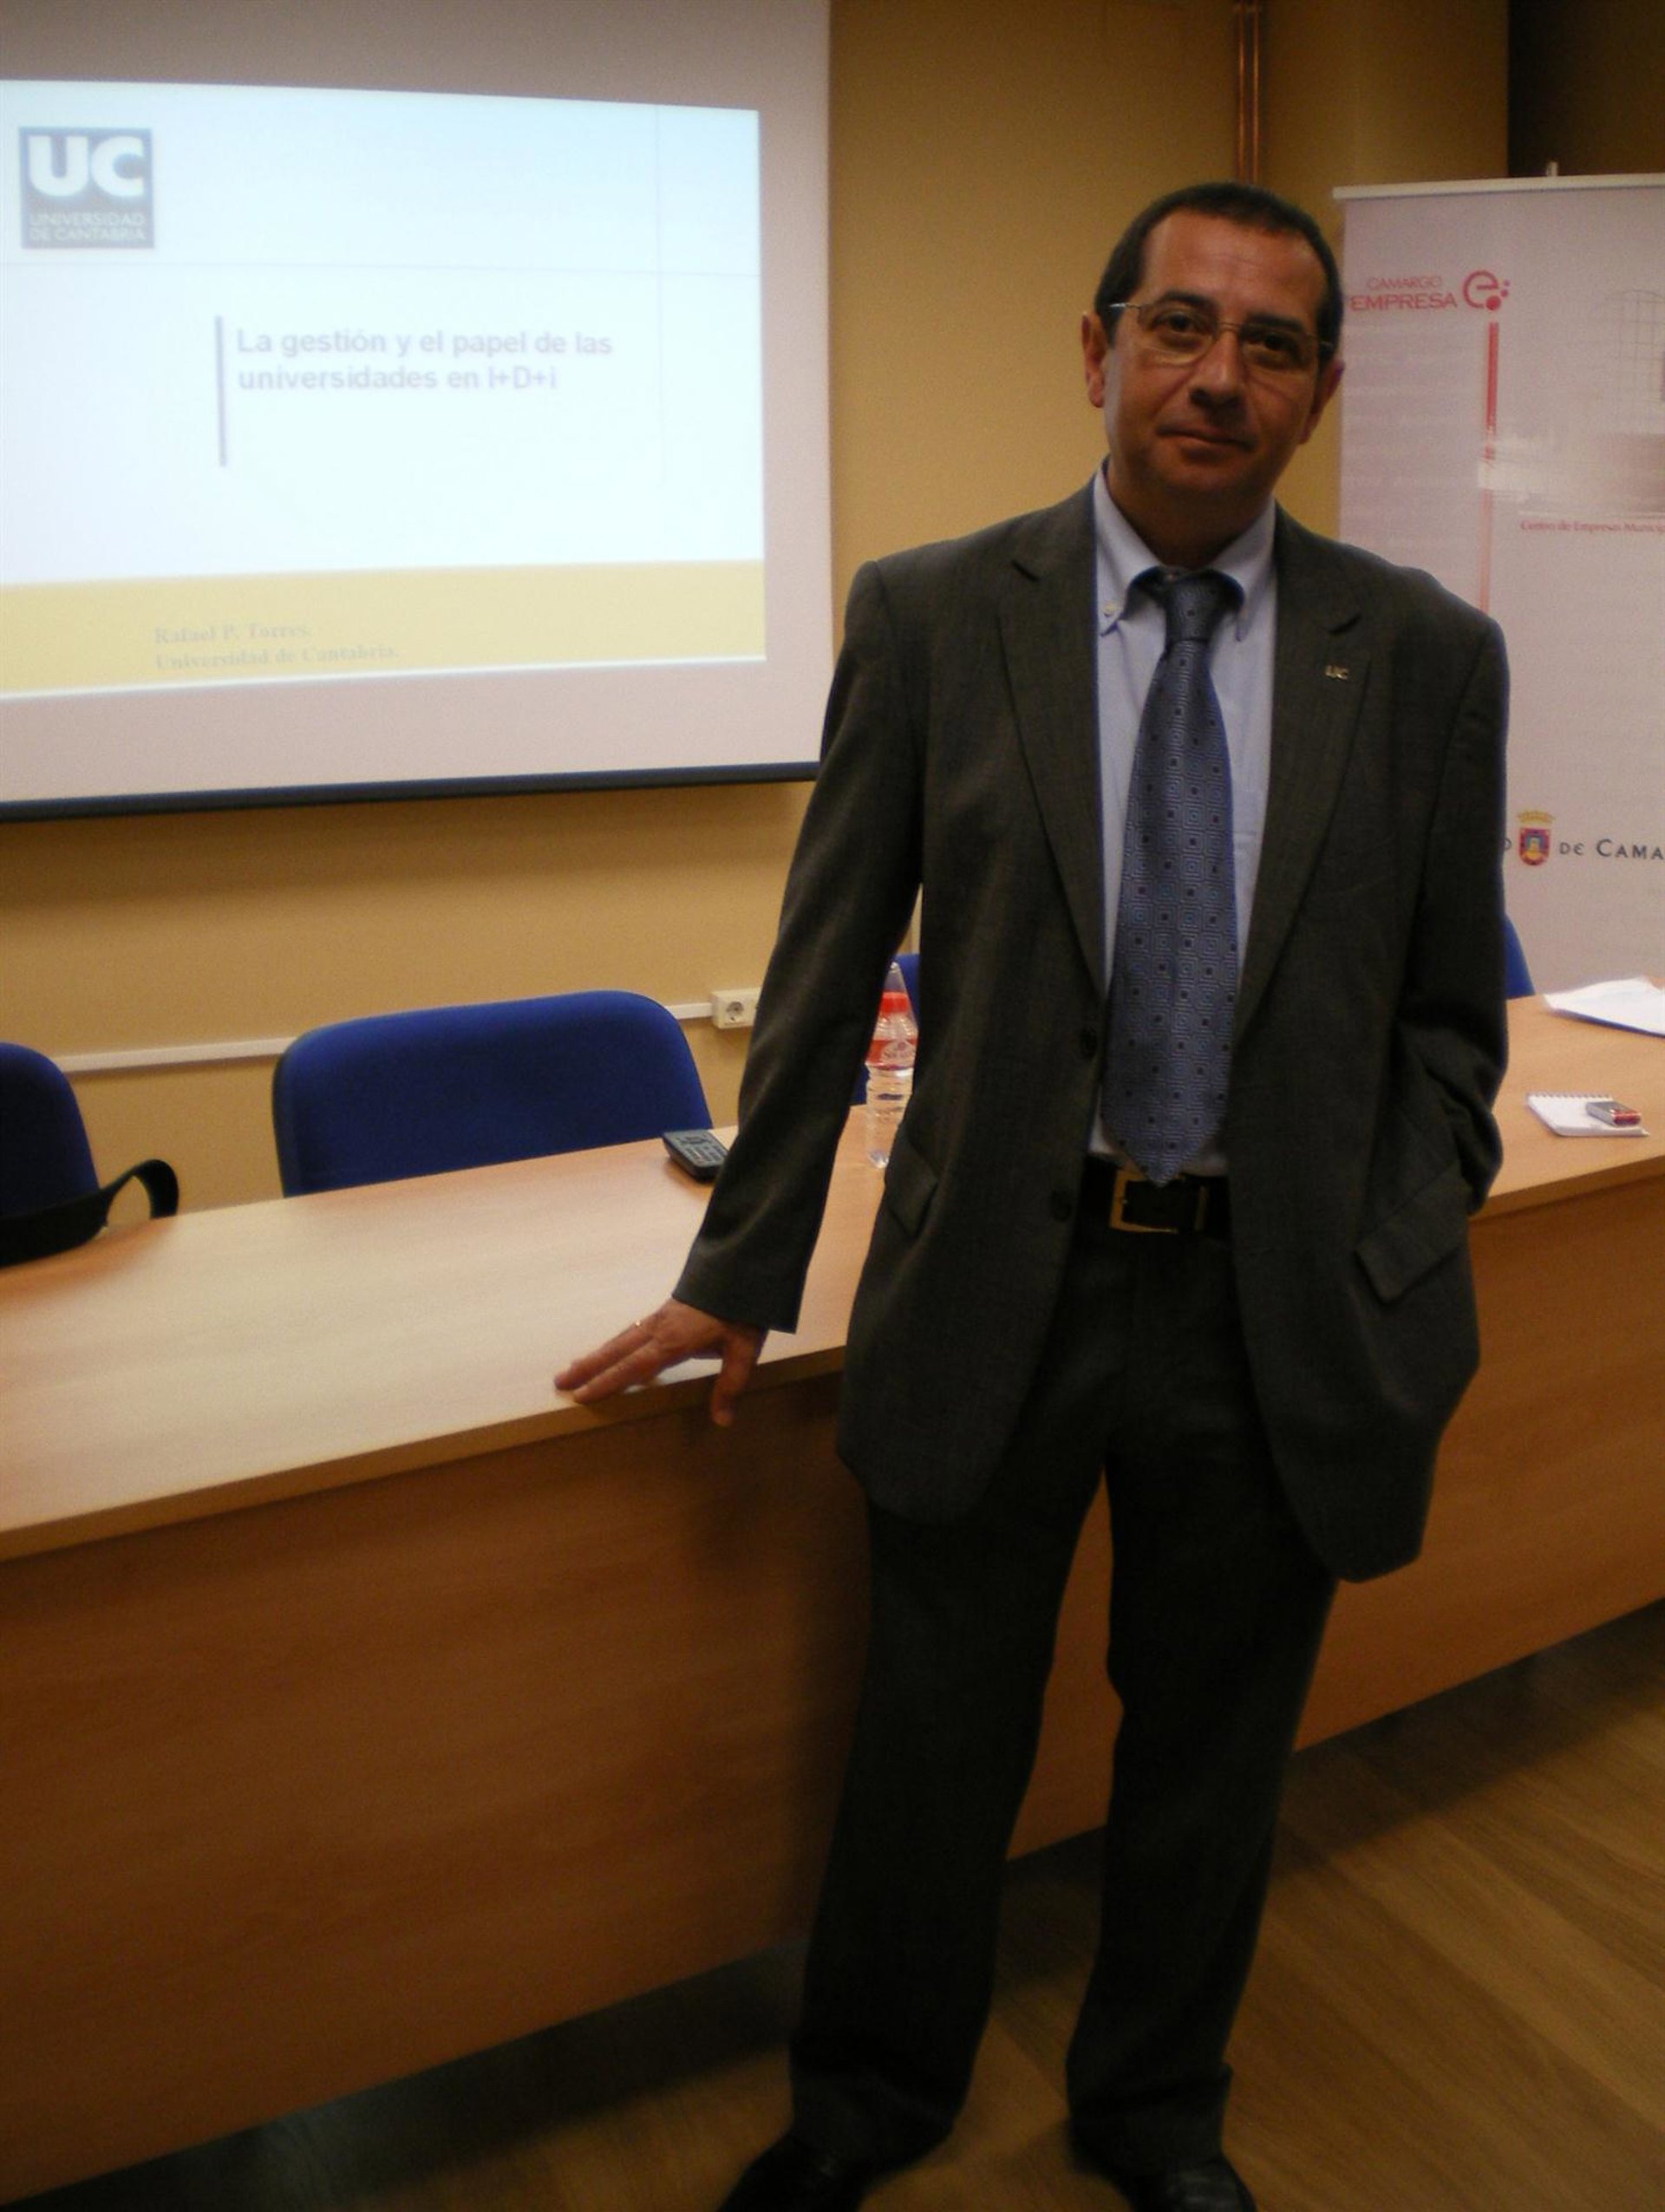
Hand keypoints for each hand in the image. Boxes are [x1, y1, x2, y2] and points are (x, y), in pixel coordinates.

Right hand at [555, 1298, 764, 1426]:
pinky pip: (630, 1331)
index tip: (581, 1395)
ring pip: (619, 1339)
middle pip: (616, 1350)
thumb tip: (721, 1421)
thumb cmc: (742, 1312)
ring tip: (572, 1368)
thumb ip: (730, 1385)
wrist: (742, 1268)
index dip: (607, 1382)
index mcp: (674, 1341)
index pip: (633, 1366)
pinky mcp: (663, 1312)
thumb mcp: (744, 1351)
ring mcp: (658, 1318)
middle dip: (587, 1367)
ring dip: (595, 1355)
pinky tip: (609, 1350)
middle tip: (558, 1382)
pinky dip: (613, 1344)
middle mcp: (658, 1329)